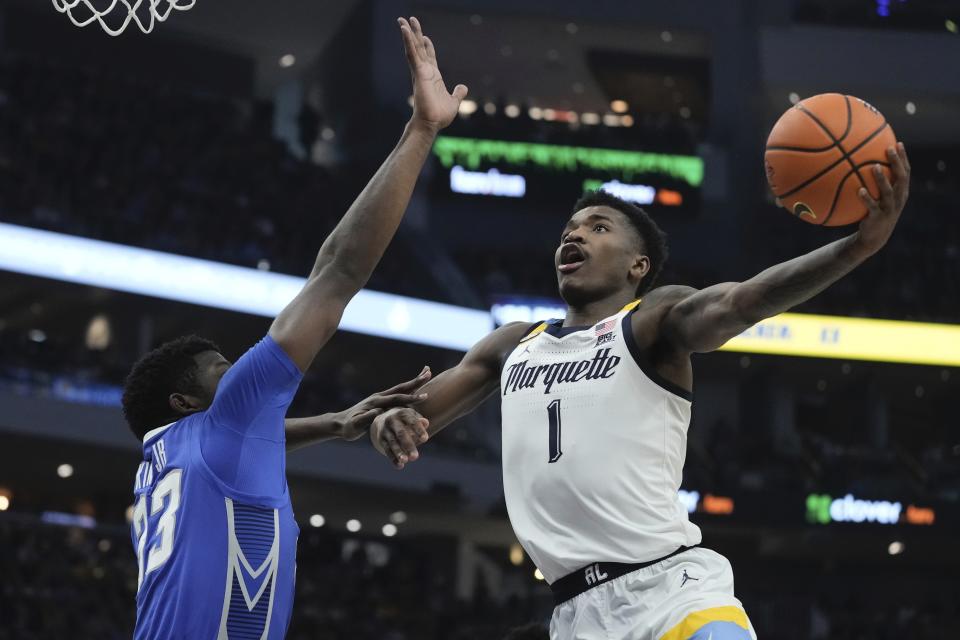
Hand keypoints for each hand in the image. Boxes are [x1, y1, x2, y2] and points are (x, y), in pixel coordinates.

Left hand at [335, 366, 430, 440]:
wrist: (341, 423)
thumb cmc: (349, 427)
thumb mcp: (356, 425)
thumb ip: (366, 418)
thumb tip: (377, 412)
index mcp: (376, 402)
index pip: (396, 398)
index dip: (410, 397)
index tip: (424, 396)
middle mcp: (379, 397)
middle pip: (401, 388)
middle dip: (416, 381)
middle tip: (429, 372)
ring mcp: (380, 398)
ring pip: (400, 389)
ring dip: (414, 382)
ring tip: (426, 374)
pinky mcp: (381, 402)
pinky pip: (398, 394)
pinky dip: (408, 389)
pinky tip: (416, 389)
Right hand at [370, 406, 430, 469]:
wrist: (384, 418)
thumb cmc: (406, 419)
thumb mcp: (413, 417)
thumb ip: (420, 421)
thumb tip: (425, 423)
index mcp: (403, 413)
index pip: (412, 421)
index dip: (418, 430)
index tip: (425, 439)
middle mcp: (392, 420)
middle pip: (401, 433)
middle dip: (408, 445)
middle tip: (415, 457)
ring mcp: (385, 430)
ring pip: (392, 443)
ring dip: (399, 453)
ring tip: (406, 461)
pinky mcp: (381, 439)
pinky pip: (387, 450)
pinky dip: (393, 459)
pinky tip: (400, 466)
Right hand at [398, 16, 467, 133]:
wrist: (432, 123)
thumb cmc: (439, 116)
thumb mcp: (454, 102)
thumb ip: (458, 93)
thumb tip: (462, 87)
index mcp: (433, 76)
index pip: (429, 56)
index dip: (427, 46)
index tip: (425, 36)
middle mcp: (425, 71)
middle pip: (419, 48)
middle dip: (415, 34)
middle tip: (408, 20)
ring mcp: (420, 71)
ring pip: (414, 47)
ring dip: (409, 33)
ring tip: (402, 20)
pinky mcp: (418, 73)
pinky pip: (412, 54)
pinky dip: (409, 41)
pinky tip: (404, 30)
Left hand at [853, 143, 909, 256]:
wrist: (874, 238)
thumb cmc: (875, 213)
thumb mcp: (879, 198)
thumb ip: (875, 184)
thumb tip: (860, 165)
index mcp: (901, 192)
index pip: (906, 172)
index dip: (903, 158)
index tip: (898, 143)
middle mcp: (898, 199)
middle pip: (901, 178)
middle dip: (896, 162)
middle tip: (889, 149)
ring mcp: (889, 209)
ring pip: (888, 191)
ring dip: (881, 179)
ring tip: (873, 166)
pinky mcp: (878, 218)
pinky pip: (872, 206)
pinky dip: (866, 198)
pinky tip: (859, 190)